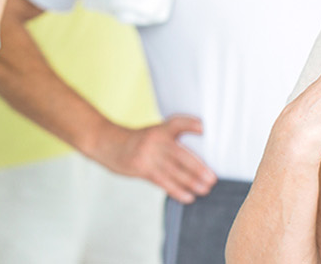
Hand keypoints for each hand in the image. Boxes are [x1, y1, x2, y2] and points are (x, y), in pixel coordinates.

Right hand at [93, 115, 216, 202]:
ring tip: (205, 189)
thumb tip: (197, 159)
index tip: (204, 129)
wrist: (108, 143)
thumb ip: (171, 140)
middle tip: (212, 178)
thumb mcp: (153, 133)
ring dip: (191, 182)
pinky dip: (177, 190)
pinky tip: (188, 197)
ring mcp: (147, 155)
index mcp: (160, 128)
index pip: (177, 123)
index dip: (190, 124)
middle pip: (180, 154)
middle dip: (198, 168)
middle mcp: (155, 140)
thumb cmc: (137, 140)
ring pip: (173, 171)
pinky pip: (163, 182)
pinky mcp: (141, 168)